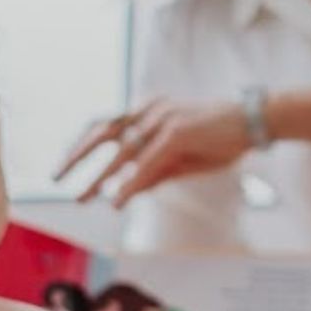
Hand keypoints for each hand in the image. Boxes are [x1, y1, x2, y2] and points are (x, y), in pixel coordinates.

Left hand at [57, 97, 250, 207]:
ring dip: (99, 178)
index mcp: (149, 110)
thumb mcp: (183, 159)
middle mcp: (150, 110)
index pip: (107, 125)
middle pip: (103, 132)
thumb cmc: (224, 138)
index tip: (67, 165)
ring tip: (82, 198)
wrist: (255, 121)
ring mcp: (162, 120)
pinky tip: (117, 200)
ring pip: (121, 152)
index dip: (83, 145)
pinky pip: (145, 164)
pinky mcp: (175, 134)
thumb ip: (156, 172)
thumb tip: (129, 190)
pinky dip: (129, 184)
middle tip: (56, 177)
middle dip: (77, 156)